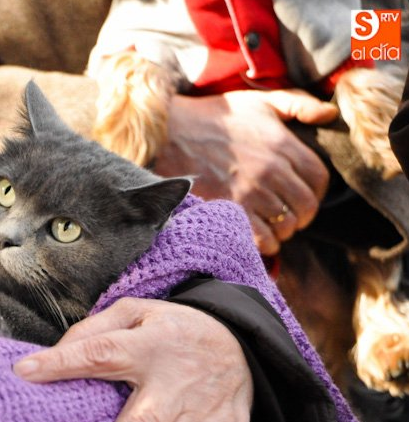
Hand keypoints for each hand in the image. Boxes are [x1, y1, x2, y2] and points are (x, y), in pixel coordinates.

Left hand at [13, 298, 252, 421]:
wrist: (241, 341)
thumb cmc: (173, 330)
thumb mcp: (136, 312)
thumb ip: (94, 330)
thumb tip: (54, 355)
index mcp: (149, 345)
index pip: (100, 353)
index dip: (62, 362)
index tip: (24, 372)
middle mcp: (176, 381)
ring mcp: (202, 411)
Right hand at [153, 89, 336, 254]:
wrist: (169, 133)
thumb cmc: (214, 117)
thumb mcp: (258, 101)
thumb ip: (298, 104)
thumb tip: (329, 115)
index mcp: (283, 145)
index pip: (318, 178)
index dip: (316, 192)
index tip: (304, 196)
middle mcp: (271, 170)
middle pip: (305, 206)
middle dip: (301, 215)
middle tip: (287, 216)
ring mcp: (250, 193)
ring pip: (286, 225)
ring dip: (282, 230)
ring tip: (271, 226)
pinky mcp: (230, 210)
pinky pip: (262, 239)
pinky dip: (266, 243)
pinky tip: (258, 237)